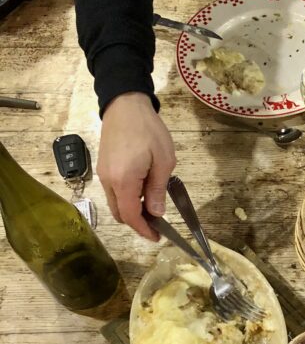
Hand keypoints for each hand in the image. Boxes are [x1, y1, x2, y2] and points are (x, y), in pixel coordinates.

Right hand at [98, 93, 175, 240]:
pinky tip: (143, 194)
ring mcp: (103, 174)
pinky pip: (114, 191)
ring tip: (153, 210)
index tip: (157, 238)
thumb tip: (156, 213)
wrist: (125, 105)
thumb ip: (158, 190)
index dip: (143, 230)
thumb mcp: (163, 161)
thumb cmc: (149, 131)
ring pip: (115, 203)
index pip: (130, 216)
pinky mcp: (103, 167)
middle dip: (137, 223)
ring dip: (132, 211)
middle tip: (158, 226)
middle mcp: (108, 180)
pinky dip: (127, 199)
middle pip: (120, 213)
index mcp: (123, 180)